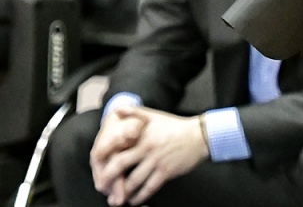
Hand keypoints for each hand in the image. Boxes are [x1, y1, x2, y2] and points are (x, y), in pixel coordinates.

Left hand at [91, 106, 207, 204]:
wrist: (199, 135)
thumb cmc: (176, 126)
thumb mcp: (155, 116)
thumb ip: (136, 112)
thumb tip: (118, 109)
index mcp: (141, 136)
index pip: (117, 149)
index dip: (105, 161)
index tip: (99, 169)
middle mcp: (147, 148)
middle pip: (120, 166)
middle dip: (108, 179)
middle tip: (102, 187)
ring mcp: (157, 161)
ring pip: (134, 181)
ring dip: (123, 192)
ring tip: (118, 198)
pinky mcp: (167, 171)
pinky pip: (149, 187)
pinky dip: (140, 196)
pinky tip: (134, 200)